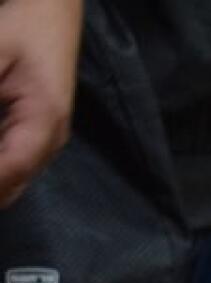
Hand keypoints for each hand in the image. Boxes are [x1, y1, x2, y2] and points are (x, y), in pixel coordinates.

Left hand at [0, 0, 83, 206]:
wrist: (54, 13)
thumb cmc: (26, 28)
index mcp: (45, 121)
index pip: (10, 168)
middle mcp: (53, 139)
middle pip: (13, 185)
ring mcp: (50, 140)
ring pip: (15, 181)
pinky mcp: (41, 134)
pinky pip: (16, 166)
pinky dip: (0, 171)